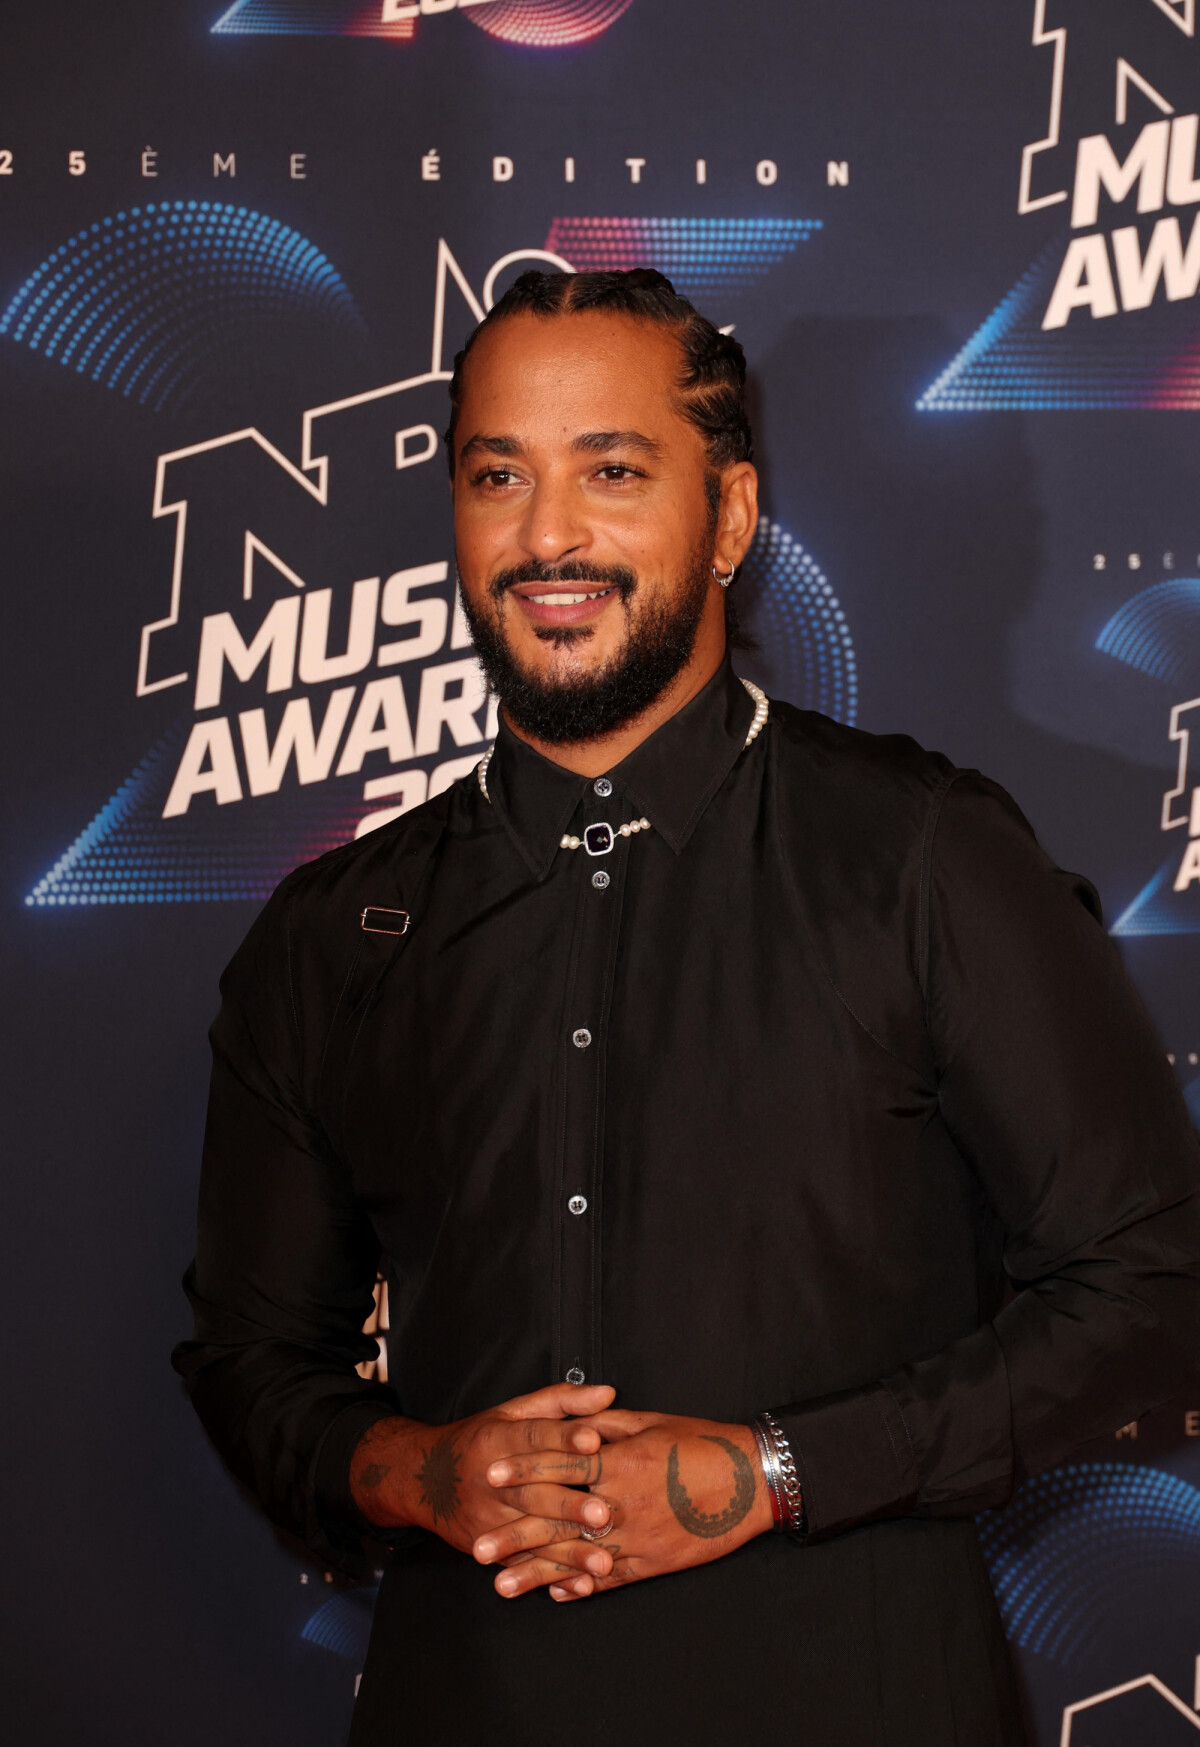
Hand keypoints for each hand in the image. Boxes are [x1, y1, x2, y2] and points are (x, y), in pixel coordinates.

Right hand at [350, 1382, 618, 1584]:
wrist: (424, 1481)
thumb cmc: (482, 1440)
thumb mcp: (513, 1411)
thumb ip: (561, 1401)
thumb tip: (608, 1392)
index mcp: (500, 1439)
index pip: (534, 1437)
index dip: (564, 1438)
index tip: (595, 1441)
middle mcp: (494, 1481)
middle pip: (535, 1492)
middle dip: (569, 1505)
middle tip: (604, 1514)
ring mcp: (490, 1519)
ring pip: (533, 1536)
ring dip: (569, 1553)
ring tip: (604, 1564)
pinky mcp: (491, 1549)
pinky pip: (524, 1566)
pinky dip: (552, 1579)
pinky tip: (579, 1587)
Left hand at [475, 1409, 773, 1600]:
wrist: (751, 1482)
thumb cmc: (701, 1443)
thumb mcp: (652, 1422)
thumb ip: (608, 1424)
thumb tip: (574, 1421)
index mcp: (619, 1461)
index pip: (560, 1463)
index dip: (523, 1468)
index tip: (490, 1475)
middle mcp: (620, 1503)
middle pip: (557, 1521)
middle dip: (514, 1535)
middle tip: (477, 1548)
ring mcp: (635, 1538)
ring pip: (576, 1559)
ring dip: (536, 1573)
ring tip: (501, 1586)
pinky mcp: (652, 1563)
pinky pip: (610, 1579)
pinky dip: (581, 1588)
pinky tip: (555, 1596)